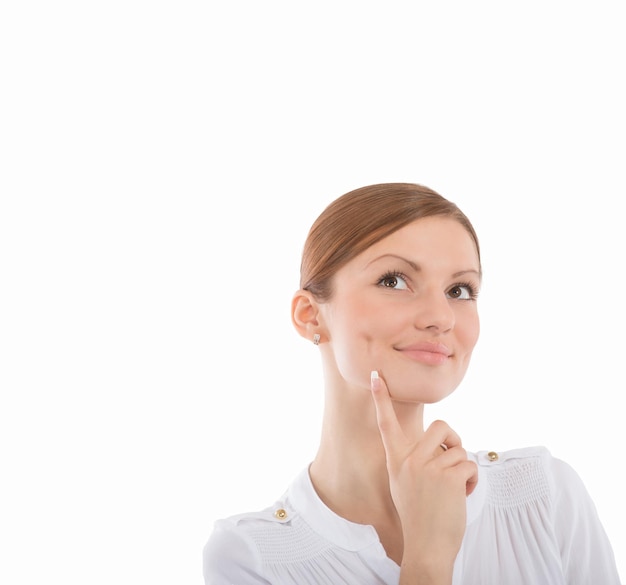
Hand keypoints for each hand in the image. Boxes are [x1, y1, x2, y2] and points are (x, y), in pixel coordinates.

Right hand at [370, 371, 477, 580]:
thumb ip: (414, 461)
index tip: (376, 376)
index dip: (381, 398)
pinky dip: (473, 480)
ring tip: (457, 488)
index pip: (386, 424)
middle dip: (454, 439)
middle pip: (441, 427)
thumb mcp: (403, 484)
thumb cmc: (418, 516)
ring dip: (464, 468)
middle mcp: (410, 461)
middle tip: (454, 455)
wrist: (426, 547)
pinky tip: (465, 494)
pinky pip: (470, 465)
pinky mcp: (449, 478)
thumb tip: (441, 445)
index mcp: (396, 461)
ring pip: (459, 450)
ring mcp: (429, 468)